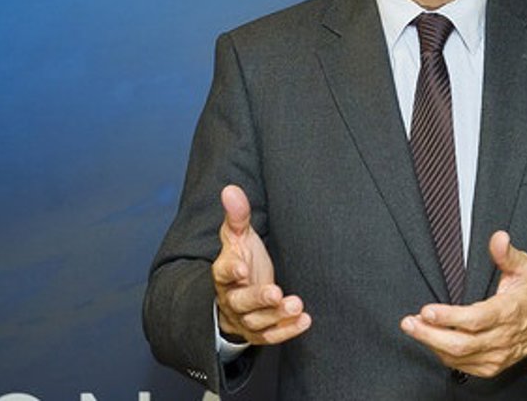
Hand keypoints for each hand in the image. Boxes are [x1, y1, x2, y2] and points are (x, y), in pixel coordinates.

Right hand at [212, 185, 310, 344]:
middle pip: (240, 301)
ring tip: (296, 304)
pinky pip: (270, 336)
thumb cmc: (241, 259)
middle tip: (275, 292)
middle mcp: (231, 298)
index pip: (222, 273)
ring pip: (256, 322)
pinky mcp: (258, 332)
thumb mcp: (238, 237)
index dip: (231, 271)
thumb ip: (237, 215)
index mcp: (223, 273)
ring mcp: (244, 318)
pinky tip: (304, 320)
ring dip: (276, 315)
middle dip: (258, 298)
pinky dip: (287, 330)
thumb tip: (230, 189)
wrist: (237, 293)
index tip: (243, 267)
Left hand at [401, 231, 526, 376]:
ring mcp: (496, 355)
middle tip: (409, 323)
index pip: (475, 320)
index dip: (449, 318)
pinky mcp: (490, 367)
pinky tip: (432, 341)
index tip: (427, 311)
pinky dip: (443, 355)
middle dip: (430, 335)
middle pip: (461, 344)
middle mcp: (501, 338)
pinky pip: (461, 366)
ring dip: (432, 344)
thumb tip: (498, 238)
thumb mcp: (525, 269)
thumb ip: (507, 254)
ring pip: (458, 357)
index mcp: (508, 313)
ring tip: (415, 328)